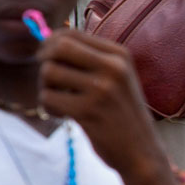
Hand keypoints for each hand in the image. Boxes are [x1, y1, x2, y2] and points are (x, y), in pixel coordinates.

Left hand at [37, 29, 169, 178]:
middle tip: (49, 78)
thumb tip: (47, 42)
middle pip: (58, 47)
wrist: (141, 150)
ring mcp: (102, 89)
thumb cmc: (121, 113)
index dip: (50, 44)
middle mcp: (113, 67)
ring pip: (49, 72)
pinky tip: (63, 115)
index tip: (47, 58)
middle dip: (44, 61)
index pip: (71, 34)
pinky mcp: (88, 111)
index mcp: (120, 55)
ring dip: (45, 88)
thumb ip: (88, 59)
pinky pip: (48, 98)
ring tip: (59, 100)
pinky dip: (49, 108)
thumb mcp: (117, 78)